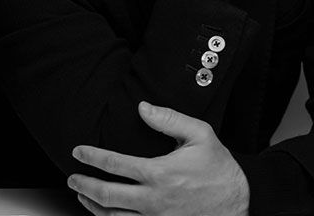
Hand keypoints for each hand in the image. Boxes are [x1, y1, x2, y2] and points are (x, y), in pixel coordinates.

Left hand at [69, 101, 248, 215]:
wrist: (240, 201)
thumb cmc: (219, 168)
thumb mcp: (199, 134)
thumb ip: (168, 119)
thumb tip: (142, 108)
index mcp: (159, 173)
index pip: (114, 164)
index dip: (92, 157)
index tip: (78, 152)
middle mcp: (153, 200)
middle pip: (106, 196)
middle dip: (84, 186)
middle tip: (72, 178)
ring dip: (93, 207)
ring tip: (82, 197)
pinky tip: (107, 215)